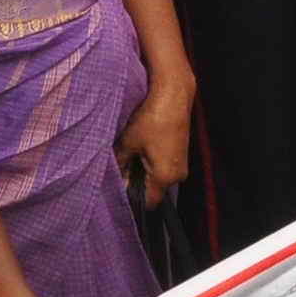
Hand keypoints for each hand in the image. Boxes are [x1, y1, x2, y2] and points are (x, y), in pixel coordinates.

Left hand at [117, 76, 193, 207]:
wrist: (174, 94)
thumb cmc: (150, 119)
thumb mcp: (128, 142)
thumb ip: (120, 164)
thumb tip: (114, 176)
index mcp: (165, 177)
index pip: (147, 202)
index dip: (131, 197)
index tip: (118, 185)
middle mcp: (178, 176)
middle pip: (153, 190)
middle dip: (136, 182)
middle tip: (122, 166)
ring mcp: (182, 165)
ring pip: (158, 178)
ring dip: (144, 171)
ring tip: (131, 154)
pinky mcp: (181, 153)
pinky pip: (164, 167)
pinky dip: (152, 162)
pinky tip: (142, 147)